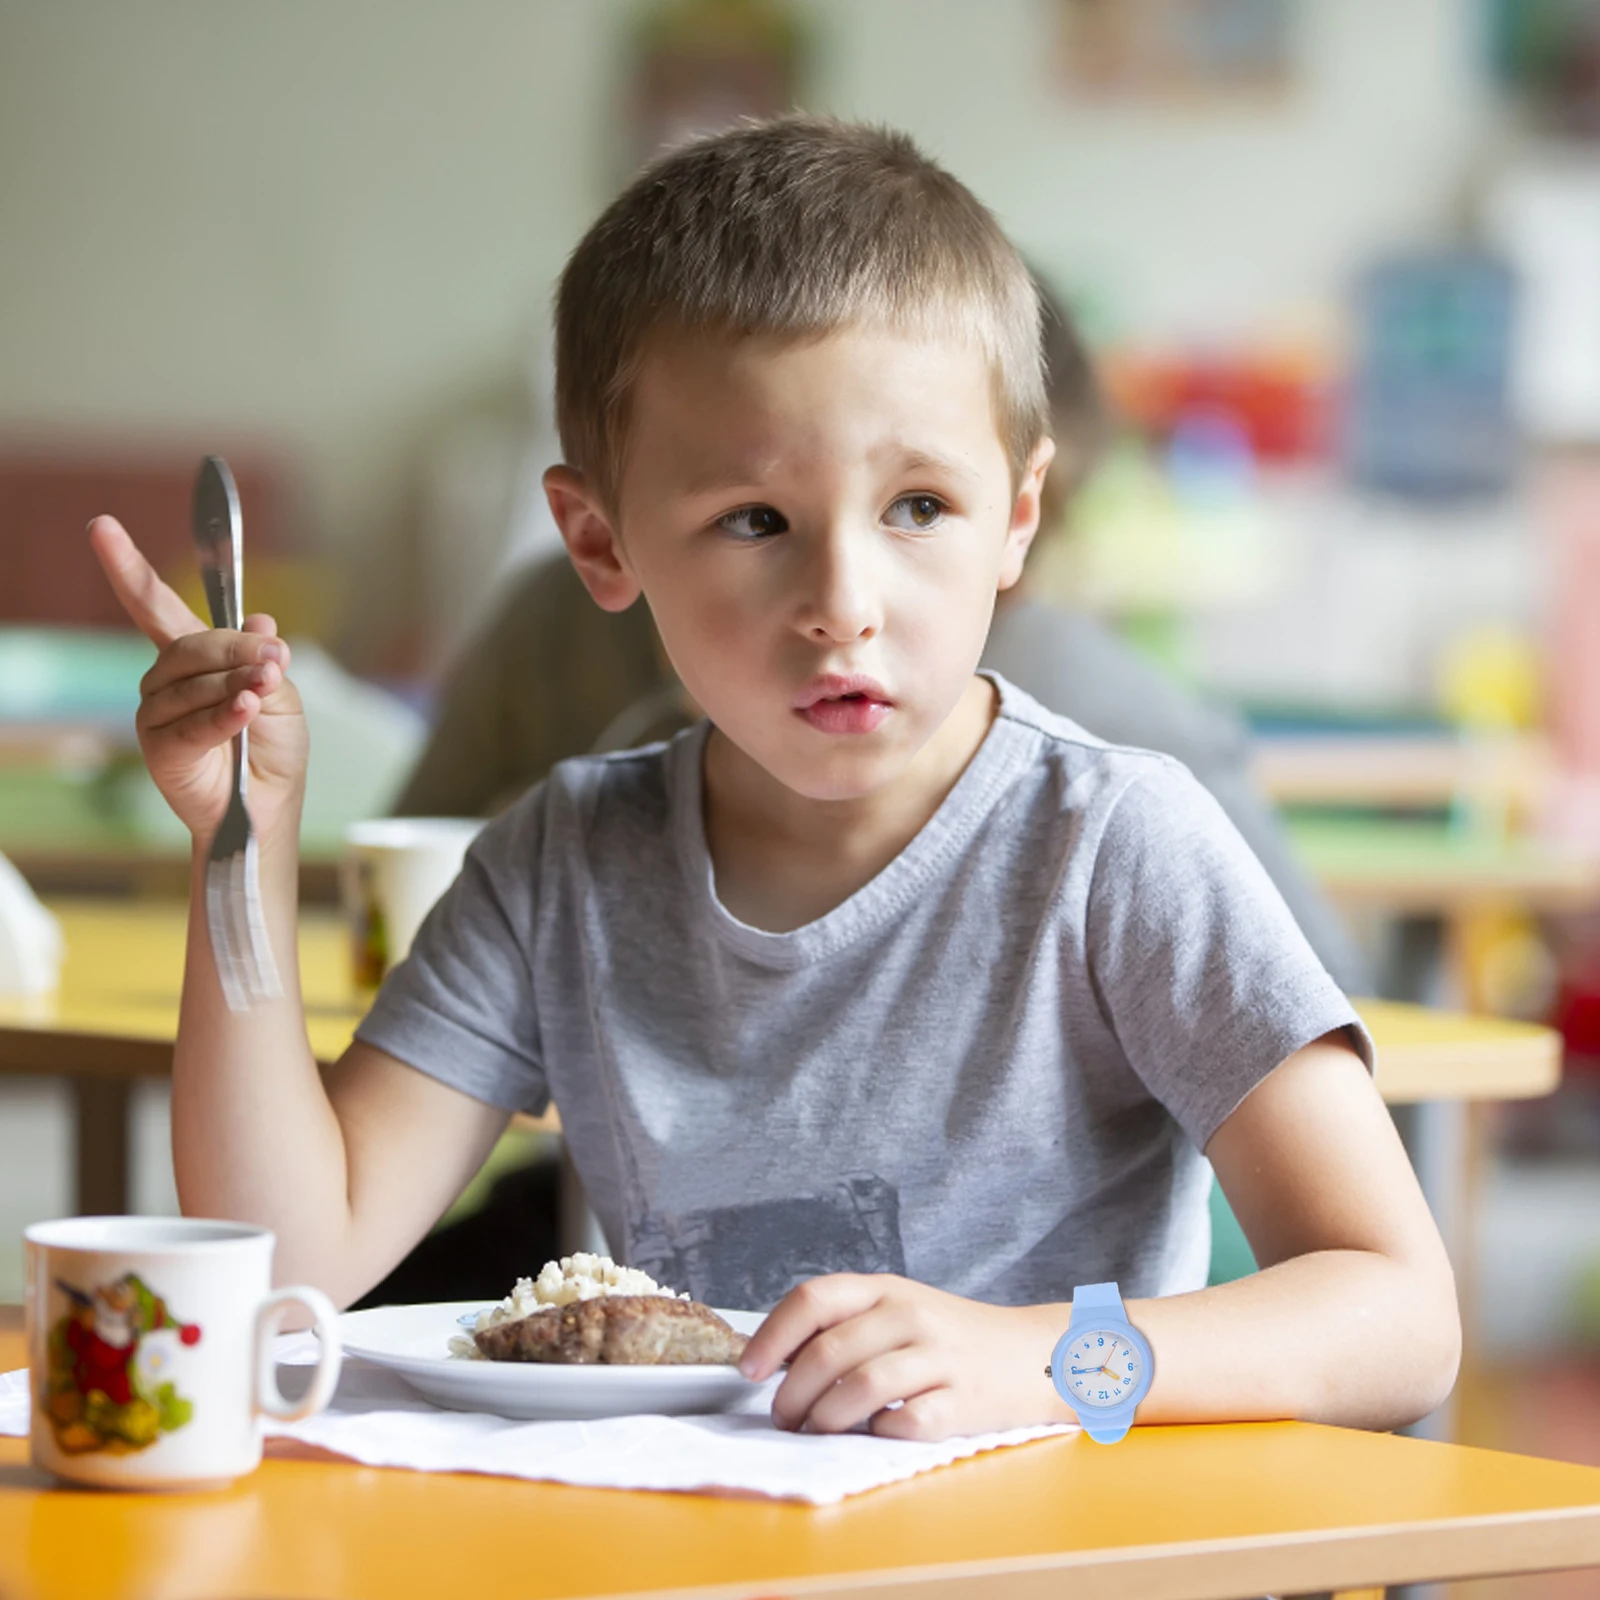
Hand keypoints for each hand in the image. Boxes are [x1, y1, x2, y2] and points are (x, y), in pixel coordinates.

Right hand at [88, 515, 308, 843]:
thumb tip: (262, 622)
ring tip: (264, 696)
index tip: (101, 527)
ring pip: (194, 683)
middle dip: (237, 651)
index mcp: (194, 658)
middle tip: (274, 663)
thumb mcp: (283, 696)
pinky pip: (192, 722)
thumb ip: (265, 661)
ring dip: (236, 687)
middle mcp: (166, 680)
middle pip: (192, 645)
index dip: (128, 568)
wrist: (268, 806)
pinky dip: (224, 715)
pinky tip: (246, 712)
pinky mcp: (159, 748)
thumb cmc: (273, 751)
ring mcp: (157, 712)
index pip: (157, 606)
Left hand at [736, 1273, 1054, 1441]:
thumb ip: (845, 1324)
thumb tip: (773, 1357)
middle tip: (782, 1417)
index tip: (749, 1369)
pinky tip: (873, 1433)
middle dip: (791, 1393)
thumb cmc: (949, 1337)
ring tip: (816, 1430)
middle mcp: (909, 1315)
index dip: (772, 1336)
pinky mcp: (963, 1401)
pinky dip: (879, 1433)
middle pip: (829, 1352)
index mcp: (885, 1289)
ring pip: (861, 1387)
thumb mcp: (897, 1310)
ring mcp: (939, 1357)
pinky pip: (906, 1422)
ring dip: (825, 1418)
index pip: (813, 1298)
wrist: (1033, 1355)